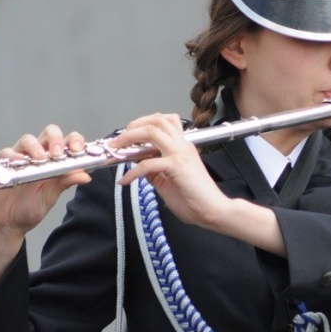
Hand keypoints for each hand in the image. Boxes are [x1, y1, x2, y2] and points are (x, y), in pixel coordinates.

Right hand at [0, 124, 90, 237]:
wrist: (8, 223)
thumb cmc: (30, 208)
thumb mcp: (51, 196)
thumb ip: (66, 182)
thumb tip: (86, 175)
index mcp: (55, 161)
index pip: (67, 142)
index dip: (75, 141)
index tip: (78, 150)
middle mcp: (39, 155)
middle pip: (49, 133)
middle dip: (55, 139)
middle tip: (58, 153)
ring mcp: (20, 158)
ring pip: (28, 139)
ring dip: (35, 146)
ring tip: (39, 159)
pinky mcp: (2, 163)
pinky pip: (6, 153)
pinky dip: (12, 155)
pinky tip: (18, 163)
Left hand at [111, 113, 286, 255]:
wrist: (214, 211)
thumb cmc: (195, 200)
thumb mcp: (168, 182)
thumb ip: (155, 172)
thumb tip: (139, 165)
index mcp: (183, 147)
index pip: (163, 123)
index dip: (142, 126)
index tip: (127, 139)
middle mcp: (182, 145)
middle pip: (156, 120)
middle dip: (133, 126)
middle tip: (118, 140)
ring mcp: (180, 153)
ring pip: (152, 131)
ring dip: (130, 137)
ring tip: (117, 149)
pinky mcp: (178, 166)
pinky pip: (148, 163)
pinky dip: (132, 172)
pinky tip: (125, 181)